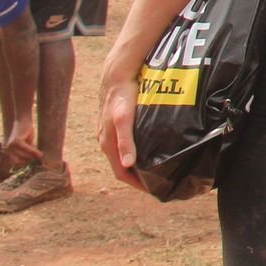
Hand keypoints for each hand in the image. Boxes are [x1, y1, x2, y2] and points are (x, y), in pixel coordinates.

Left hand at [3, 116, 41, 164]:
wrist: (23, 120)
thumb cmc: (25, 132)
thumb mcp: (26, 144)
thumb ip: (28, 152)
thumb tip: (35, 160)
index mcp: (8, 150)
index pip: (16, 162)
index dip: (24, 162)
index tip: (32, 160)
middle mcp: (8, 149)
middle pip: (20, 160)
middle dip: (29, 159)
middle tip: (38, 156)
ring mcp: (12, 145)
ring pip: (24, 156)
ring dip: (33, 156)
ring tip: (40, 154)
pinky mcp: (17, 141)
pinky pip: (27, 149)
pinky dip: (34, 151)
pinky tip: (39, 152)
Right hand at [95, 70, 148, 191]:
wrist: (116, 75)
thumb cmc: (122, 97)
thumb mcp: (124, 120)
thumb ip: (126, 141)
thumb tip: (128, 165)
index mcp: (108, 145)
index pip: (121, 174)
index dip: (137, 184)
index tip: (154, 189)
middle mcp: (107, 141)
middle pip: (122, 167)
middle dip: (138, 177)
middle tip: (159, 181)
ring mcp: (110, 133)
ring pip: (123, 156)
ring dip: (137, 165)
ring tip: (156, 168)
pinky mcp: (115, 124)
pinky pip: (125, 144)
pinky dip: (136, 152)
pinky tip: (149, 148)